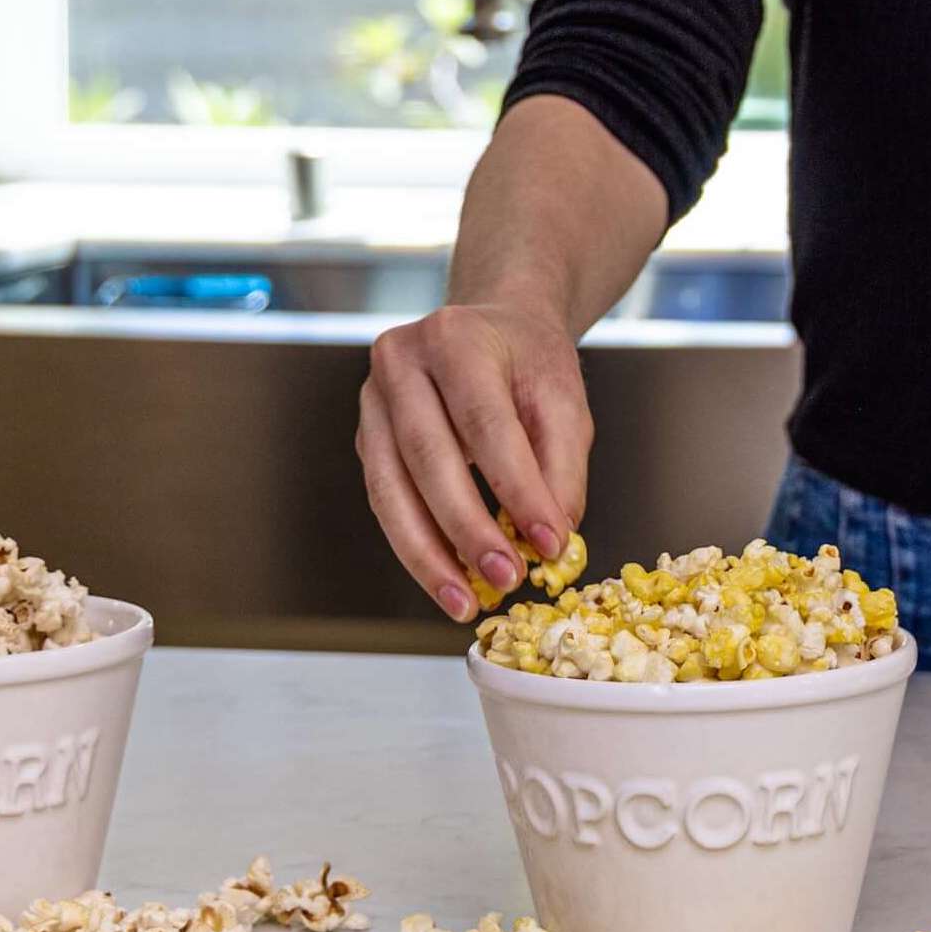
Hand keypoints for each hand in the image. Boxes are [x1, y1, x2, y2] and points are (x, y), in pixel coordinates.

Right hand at [356, 301, 592, 620]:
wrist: (494, 329)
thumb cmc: (529, 363)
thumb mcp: (564, 401)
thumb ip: (562, 467)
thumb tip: (551, 542)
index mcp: (455, 336)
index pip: (485, 421)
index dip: (516, 487)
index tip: (548, 543)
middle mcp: (400, 361)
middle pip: (428, 456)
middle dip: (467, 528)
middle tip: (505, 579)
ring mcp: (372, 399)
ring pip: (390, 488)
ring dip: (428, 554)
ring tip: (465, 602)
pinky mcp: (366, 437)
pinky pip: (386, 500)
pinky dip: (416, 545)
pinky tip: (446, 580)